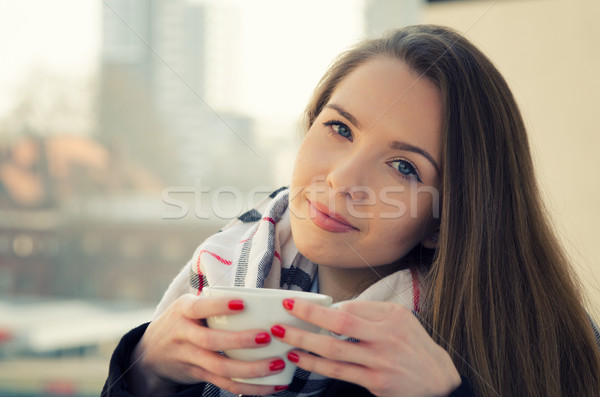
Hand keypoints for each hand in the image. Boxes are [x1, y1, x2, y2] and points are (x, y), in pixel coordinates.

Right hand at [127, 294, 289, 395]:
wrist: (150, 354)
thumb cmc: (182, 321)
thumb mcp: (188, 305)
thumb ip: (212, 301)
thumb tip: (257, 296)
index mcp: (183, 310)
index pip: (200, 308)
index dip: (220, 306)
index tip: (243, 304)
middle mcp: (184, 334)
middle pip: (211, 341)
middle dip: (239, 341)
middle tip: (266, 337)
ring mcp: (190, 358)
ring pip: (220, 368)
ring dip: (250, 369)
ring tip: (277, 364)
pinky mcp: (199, 375)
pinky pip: (225, 384)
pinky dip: (248, 387)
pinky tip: (270, 386)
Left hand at [271, 299, 460, 396]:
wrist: (438, 380)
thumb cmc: (414, 345)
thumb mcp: (400, 318)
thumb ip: (369, 312)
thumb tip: (334, 310)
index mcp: (391, 317)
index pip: (351, 307)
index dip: (323, 308)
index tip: (300, 305)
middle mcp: (386, 337)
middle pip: (340, 323)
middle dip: (308, 316)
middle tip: (285, 309)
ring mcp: (380, 362)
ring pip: (334, 351)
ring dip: (304, 342)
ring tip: (283, 335)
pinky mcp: (375, 383)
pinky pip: (338, 372)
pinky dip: (316, 365)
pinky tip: (300, 359)